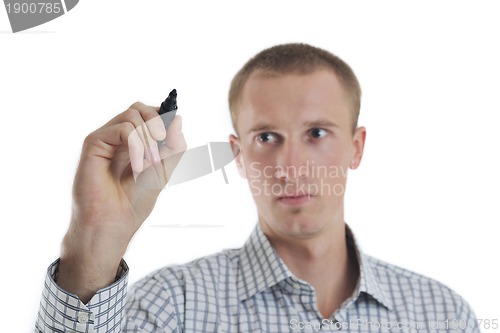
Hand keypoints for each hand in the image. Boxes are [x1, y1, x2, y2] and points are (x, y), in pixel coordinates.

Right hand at [57, 102, 185, 302]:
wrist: (114, 222)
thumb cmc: (134, 201)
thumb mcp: (164, 170)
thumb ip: (174, 145)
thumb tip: (178, 118)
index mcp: (134, 141)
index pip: (149, 113)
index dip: (163, 118)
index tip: (170, 136)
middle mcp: (118, 137)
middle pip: (140, 107)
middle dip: (157, 125)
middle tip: (160, 151)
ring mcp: (105, 138)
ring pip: (133, 115)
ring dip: (148, 141)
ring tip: (148, 166)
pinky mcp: (94, 143)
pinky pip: (123, 129)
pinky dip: (136, 146)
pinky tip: (138, 167)